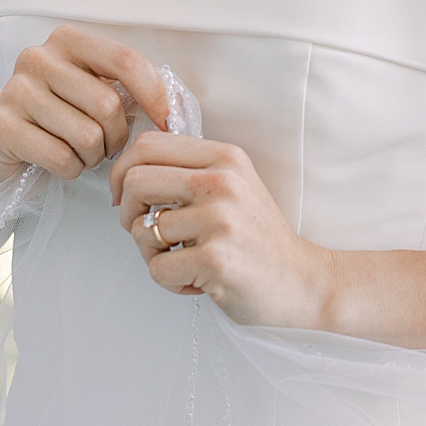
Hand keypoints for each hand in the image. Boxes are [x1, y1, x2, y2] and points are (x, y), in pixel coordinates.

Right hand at [0, 25, 170, 187]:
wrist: (8, 153)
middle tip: (105, 146)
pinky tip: (60, 164)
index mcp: (68, 40)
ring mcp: (14, 90)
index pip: (124, 60)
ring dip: (92, 156)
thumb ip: (131, 89)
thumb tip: (174, 107)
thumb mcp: (97, 94)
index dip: (155, 95)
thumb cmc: (65, 122)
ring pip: (86, 135)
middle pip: (107, 104)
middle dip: (116, 137)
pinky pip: (60, 158)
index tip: (167, 123)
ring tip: (80, 153)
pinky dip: (70, 170)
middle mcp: (37, 57)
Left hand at [111, 130, 337, 328]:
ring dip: (152, 255)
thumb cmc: (258, 239)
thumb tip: (128, 173)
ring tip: (183, 261)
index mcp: (224, 157)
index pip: (148, 144)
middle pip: (135, 181)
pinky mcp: (216, 258)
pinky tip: (196, 280)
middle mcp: (222, 182)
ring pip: (143, 230)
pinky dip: (170, 281)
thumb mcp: (233, 186)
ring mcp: (220, 219)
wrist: (302, 280)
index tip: (126, 197)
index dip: (122, 171)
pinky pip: (158, 268)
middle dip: (128, 212)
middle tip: (147, 232)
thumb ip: (190, 172)